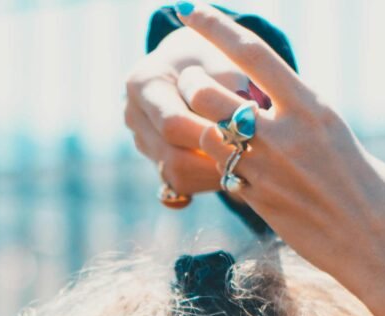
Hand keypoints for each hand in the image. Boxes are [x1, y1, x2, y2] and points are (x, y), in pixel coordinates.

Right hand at [124, 20, 250, 197]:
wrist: (195, 64)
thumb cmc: (214, 59)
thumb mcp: (223, 59)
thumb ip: (231, 87)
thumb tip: (249, 120)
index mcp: (144, 84)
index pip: (172, 124)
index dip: (208, 139)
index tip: (242, 141)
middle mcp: (135, 115)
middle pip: (171, 159)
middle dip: (212, 166)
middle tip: (248, 164)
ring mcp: (142, 141)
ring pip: (175, 178)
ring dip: (211, 178)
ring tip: (242, 166)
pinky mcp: (155, 160)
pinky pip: (179, 187)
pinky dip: (204, 184)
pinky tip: (226, 172)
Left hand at [171, 3, 384, 296]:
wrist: (380, 245)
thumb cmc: (372, 190)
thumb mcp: (338, 135)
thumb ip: (304, 117)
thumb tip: (282, 105)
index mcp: (312, 106)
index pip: (252, 54)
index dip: (215, 28)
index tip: (190, 10)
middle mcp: (285, 134)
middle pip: (209, 93)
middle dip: (193, 86)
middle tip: (195, 89)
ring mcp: (268, 171)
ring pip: (205, 134)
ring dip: (196, 127)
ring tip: (205, 129)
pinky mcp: (259, 203)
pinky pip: (221, 174)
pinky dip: (219, 167)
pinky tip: (231, 170)